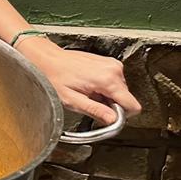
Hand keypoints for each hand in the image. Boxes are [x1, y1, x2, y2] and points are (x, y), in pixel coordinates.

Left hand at [17, 36, 140, 125]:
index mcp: (108, 80)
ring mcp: (112, 64)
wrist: (48, 59)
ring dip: (106, 95)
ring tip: (87, 91)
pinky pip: (114, 81)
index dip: (122, 115)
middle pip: (126, 98)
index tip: (107, 115)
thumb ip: (95, 111)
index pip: (133, 106)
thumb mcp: (72, 100)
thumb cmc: (55, 77)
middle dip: (111, 104)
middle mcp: (114, 70)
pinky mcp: (108, 62)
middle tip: (90, 101)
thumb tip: (113, 120)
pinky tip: (88, 84)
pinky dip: (104, 86)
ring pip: (120, 90)